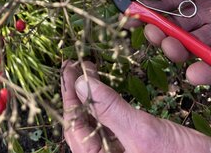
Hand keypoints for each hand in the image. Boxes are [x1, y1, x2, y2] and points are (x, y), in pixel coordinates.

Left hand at [61, 60, 210, 152]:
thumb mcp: (142, 132)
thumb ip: (109, 109)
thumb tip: (81, 82)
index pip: (73, 125)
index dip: (69, 94)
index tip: (69, 68)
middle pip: (81, 125)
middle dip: (77, 93)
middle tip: (77, 66)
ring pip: (94, 123)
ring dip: (90, 96)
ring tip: (88, 73)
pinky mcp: (131, 149)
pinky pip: (110, 124)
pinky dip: (105, 104)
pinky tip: (105, 90)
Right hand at [142, 0, 210, 83]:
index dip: (146, 1)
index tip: (130, 11)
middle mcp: (210, 4)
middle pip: (175, 20)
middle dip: (158, 28)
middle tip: (151, 32)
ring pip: (194, 43)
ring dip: (177, 49)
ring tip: (170, 49)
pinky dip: (209, 70)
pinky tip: (195, 72)